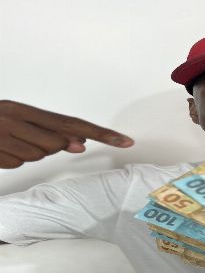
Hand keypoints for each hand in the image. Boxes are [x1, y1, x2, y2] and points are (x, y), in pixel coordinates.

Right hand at [0, 100, 133, 168]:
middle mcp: (12, 118)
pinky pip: (16, 164)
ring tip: (8, 142)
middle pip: (55, 144)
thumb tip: (80, 142)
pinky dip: (11, 160)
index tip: (125, 141)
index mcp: (22, 109)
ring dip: (28, 154)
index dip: (101, 133)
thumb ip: (49, 130)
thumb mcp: (18, 120)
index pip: (72, 123)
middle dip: (50, 146)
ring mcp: (0, 135)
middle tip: (25, 138)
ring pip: (37, 156)